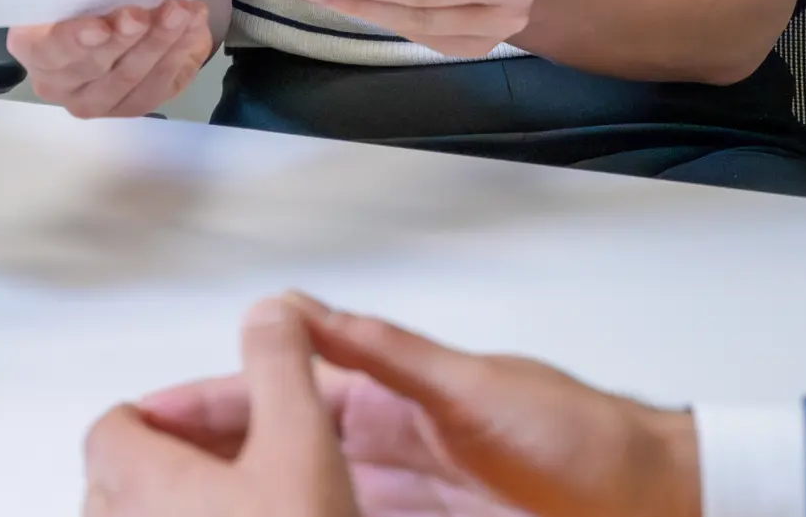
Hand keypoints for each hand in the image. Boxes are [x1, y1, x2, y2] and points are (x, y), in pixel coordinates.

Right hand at [7, 0, 213, 117]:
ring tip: (180, 10)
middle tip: (145, 13)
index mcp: (32, 45)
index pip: (46, 50)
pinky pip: (159, 86)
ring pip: (131, 80)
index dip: (72, 41)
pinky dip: (179, 53)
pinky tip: (192, 26)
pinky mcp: (135, 104)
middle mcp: (58, 83)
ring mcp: (97, 99)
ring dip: (159, 43)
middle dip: (124, 40)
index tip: (101, 26)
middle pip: (93, 69)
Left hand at [84, 296, 362, 516]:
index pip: (112, 426)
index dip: (163, 415)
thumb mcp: (306, 444)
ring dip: (177, 515)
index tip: (208, 424)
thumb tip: (268, 314)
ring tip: (249, 513)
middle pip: (117, 483)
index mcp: (138, 480)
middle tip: (237, 470)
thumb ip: (281, 368)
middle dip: (172, 468)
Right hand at [121, 295, 700, 516]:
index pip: (281, 394)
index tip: (154, 415)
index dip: (214, 403)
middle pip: (281, 458)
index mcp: (394, 395)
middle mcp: (391, 448)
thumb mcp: (469, 385)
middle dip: (215, 465)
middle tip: (147, 482)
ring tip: (190, 514)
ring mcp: (408, 505)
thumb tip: (302, 310)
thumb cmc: (583, 437)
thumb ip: (383, 350)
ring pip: (308, 504)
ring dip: (257, 504)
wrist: (658, 503)